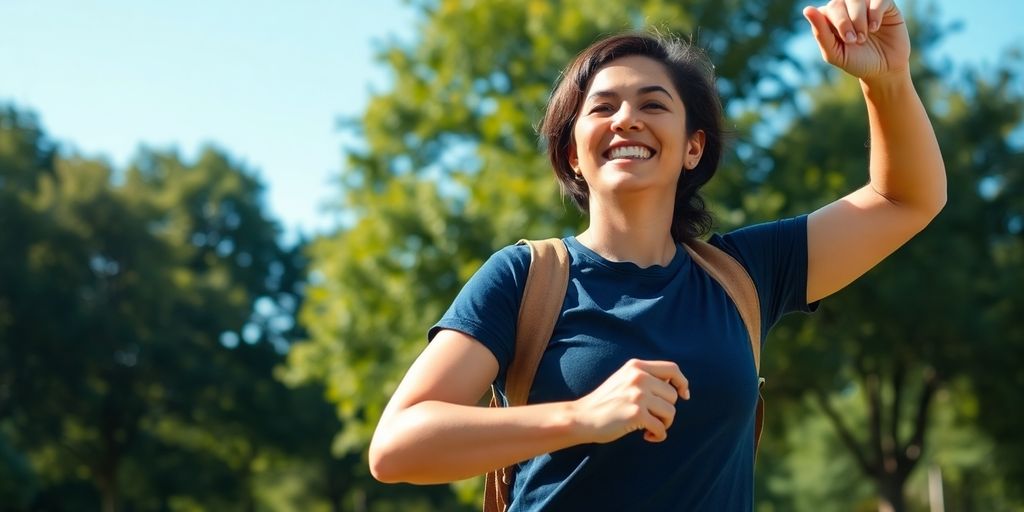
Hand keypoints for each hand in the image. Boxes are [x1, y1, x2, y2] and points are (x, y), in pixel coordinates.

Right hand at [570, 359, 689, 443]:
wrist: (582, 417)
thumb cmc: (605, 402)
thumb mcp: (624, 379)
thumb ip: (646, 378)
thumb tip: (677, 388)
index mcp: (636, 366)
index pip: (672, 369)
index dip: (682, 382)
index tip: (685, 395)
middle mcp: (639, 377)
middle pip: (673, 395)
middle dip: (667, 410)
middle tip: (654, 418)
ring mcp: (637, 395)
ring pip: (670, 412)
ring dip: (664, 424)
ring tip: (650, 427)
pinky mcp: (636, 414)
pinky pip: (661, 428)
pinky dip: (658, 436)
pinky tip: (647, 437)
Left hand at [803, 0, 910, 79]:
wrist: (886, 69)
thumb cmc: (857, 61)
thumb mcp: (835, 53)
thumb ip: (821, 33)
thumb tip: (807, 9)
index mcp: (830, 20)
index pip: (824, 11)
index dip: (834, 24)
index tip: (846, 41)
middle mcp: (846, 8)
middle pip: (836, 3)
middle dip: (844, 23)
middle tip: (854, 40)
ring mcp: (865, 5)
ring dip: (858, 19)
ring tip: (864, 36)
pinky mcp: (885, 4)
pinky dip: (875, 12)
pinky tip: (875, 27)